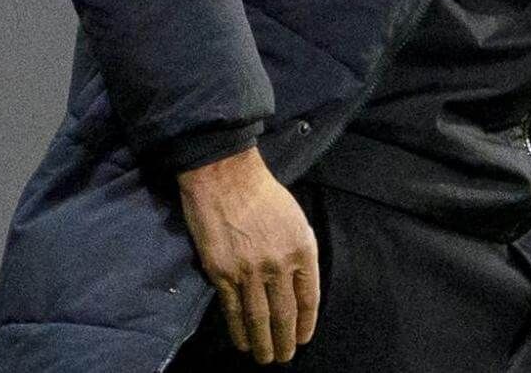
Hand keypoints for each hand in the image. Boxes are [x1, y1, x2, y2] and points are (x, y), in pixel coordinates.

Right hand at [178, 146, 319, 363]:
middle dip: (285, 341)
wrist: (224, 176)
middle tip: (284, 358)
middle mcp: (278, 264)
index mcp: (302, 248)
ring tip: (265, 358)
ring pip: (258, 318)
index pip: (309, 297)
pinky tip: (242, 342)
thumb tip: (297, 284)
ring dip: (263, 343)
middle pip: (284, 314)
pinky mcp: (222, 272)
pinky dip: (238, 330)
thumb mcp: (295, 218)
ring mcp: (249, 271)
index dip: (306, 323)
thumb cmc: (263, 193)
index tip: (304, 337)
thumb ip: (299, 252)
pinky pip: (232, 309)